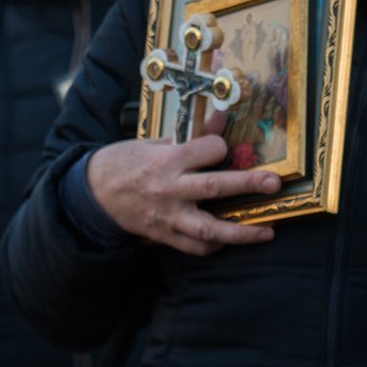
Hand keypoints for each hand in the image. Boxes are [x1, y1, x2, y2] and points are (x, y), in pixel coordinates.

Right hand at [86, 135, 280, 255]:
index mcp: (167, 160)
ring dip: (241, 232)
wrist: (92, 193)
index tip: (223, 146)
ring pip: (209, 228)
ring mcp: (167, 216)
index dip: (220, 146)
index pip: (207, 150)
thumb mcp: (154, 142)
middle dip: (248, 185)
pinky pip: (194, 246)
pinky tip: (230, 241)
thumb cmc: (124, 162)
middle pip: (215, 188)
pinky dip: (214, 245)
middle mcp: (169, 189)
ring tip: (267, 231)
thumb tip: (221, 119)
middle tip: (273, 184)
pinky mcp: (164, 235)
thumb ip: (189, 137)